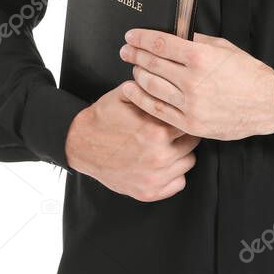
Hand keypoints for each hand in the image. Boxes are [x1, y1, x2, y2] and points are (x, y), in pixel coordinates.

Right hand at [65, 83, 200, 201]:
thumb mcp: (126, 94)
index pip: (189, 122)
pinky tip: (162, 162)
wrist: (80, 145)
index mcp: (157, 131)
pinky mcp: (148, 193)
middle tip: (172, 129)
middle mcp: (159, 157)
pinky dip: (174, 174)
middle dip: (184, 134)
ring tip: (167, 145)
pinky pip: (179, 183)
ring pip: (188, 163)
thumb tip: (172, 80)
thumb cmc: (104, 118)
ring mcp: (154, 178)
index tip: (180, 114)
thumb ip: (151, 88)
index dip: (185, 115)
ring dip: (181, 153)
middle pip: (193, 143)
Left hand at [119, 30, 273, 140]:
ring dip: (137, 74)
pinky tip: (132, 91)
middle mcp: (193, 80)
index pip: (161, 44)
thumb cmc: (247, 73)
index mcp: (201, 57)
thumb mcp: (223, 48)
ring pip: (151, 86)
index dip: (142, 38)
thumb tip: (173, 33)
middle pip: (152, 64)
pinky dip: (141, 99)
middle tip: (125, 50)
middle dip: (134, 54)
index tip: (131, 35)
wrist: (267, 103)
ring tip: (132, 68)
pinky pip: (158, 110)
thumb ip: (196, 41)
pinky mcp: (190, 123)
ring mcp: (191, 104)